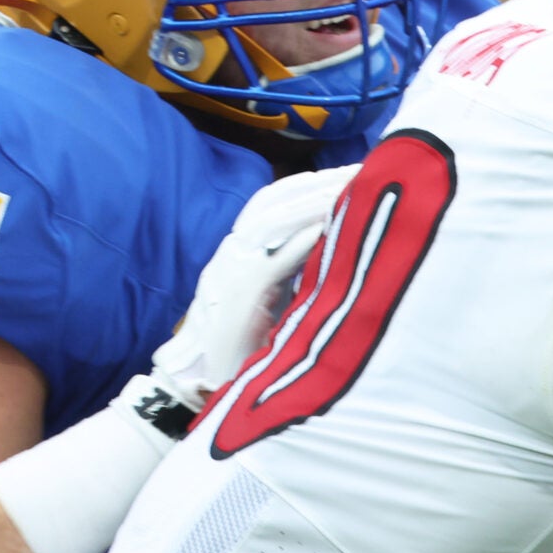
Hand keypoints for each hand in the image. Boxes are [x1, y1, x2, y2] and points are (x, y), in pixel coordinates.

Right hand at [150, 166, 357, 405]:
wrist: (195, 384)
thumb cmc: (238, 349)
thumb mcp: (269, 301)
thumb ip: (291, 274)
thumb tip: (330, 252)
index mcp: (238, 253)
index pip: (271, 204)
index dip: (305, 185)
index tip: (343, 172)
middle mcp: (232, 254)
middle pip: (273, 201)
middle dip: (315, 182)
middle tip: (358, 168)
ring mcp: (233, 270)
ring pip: (273, 220)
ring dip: (313, 200)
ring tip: (350, 186)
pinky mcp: (242, 293)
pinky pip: (276, 258)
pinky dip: (303, 239)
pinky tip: (331, 223)